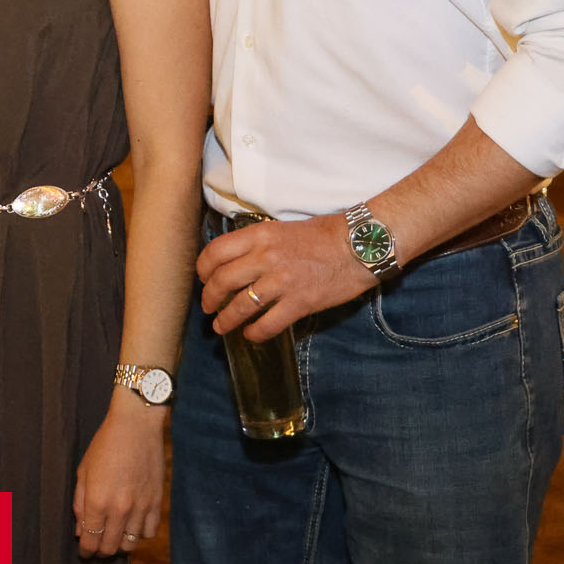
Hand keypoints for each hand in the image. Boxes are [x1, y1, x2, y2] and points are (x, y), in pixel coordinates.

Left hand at [72, 395, 164, 558]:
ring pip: (131, 543)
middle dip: (101, 550)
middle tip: (97, 545)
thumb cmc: (105, 444)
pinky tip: (133, 524)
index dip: (86, 550)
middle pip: (110, 547)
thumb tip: (80, 530)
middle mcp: (120, 509)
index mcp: (98, 501)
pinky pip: (149, 532)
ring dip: (120, 543)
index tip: (84, 551)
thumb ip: (80, 503)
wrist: (137, 425)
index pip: (90, 540)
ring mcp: (141, 507)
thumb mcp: (84, 471)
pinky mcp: (157, 502)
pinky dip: (140, 533)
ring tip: (115, 535)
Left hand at [197, 214, 376, 339]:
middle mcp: (266, 257)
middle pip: (222, 281)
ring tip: (221, 327)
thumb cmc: (325, 234)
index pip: (216, 251)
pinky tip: (251, 335)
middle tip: (209, 307)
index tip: (204, 279)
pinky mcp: (300, 302)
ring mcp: (282, 281)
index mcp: (260, 235)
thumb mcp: (283, 228)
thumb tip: (238, 260)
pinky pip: (269, 324)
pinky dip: (255, 333)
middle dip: (210, 298)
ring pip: (241, 306)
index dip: (203, 269)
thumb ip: (259, 243)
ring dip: (227, 320)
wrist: (360, 245)